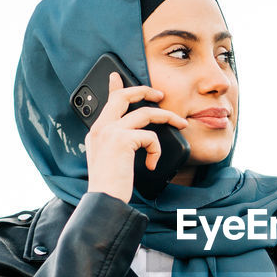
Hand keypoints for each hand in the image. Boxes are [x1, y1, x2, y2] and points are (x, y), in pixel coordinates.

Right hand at [85, 72, 187, 201]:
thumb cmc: (109, 186)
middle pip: (124, 96)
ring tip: (180, 124)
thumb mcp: (109, 160)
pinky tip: (151, 164)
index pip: (107, 102)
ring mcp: (110, 132)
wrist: (104, 200)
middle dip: (145, 91)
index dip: (114, 87)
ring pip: (145, 113)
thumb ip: (118, 144)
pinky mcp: (122, 140)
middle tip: (160, 94)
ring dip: (167, 117)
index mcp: (97, 132)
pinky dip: (156, 150)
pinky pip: (150, 137)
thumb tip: (136, 138)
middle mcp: (101, 128)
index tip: (117, 76)